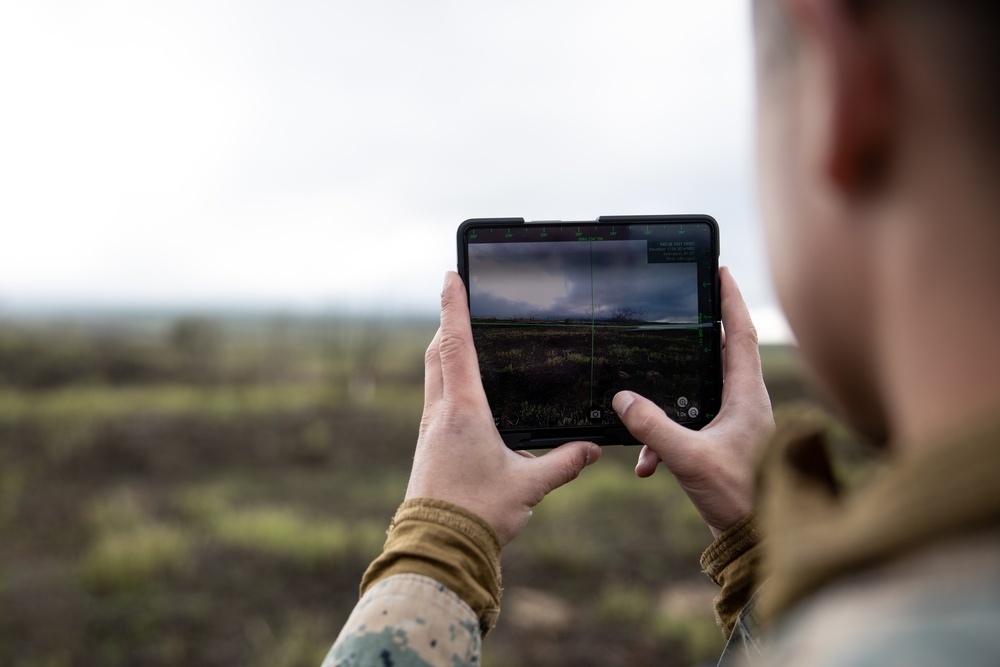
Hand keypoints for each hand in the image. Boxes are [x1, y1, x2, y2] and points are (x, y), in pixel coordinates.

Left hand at [406, 271, 600, 545]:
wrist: (437, 547)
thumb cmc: (478, 513)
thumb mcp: (529, 486)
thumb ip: (564, 463)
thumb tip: (592, 449)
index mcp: (463, 410)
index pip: (456, 344)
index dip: (454, 306)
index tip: (450, 276)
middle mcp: (440, 412)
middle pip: (437, 352)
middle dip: (447, 323)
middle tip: (459, 301)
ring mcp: (429, 428)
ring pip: (432, 374)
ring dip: (444, 350)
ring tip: (463, 340)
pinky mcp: (428, 444)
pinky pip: (435, 397)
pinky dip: (445, 379)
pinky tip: (465, 395)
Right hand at [613, 267, 773, 537]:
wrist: (756, 539)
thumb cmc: (742, 496)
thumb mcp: (690, 458)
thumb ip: (653, 428)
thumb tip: (622, 399)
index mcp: (747, 396)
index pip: (741, 334)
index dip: (731, 299)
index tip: (720, 270)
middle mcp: (744, 404)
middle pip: (720, 355)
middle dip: (698, 336)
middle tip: (680, 310)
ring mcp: (733, 425)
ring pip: (696, 395)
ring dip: (667, 404)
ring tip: (644, 414)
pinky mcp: (721, 446)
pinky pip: (686, 428)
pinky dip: (664, 440)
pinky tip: (647, 465)